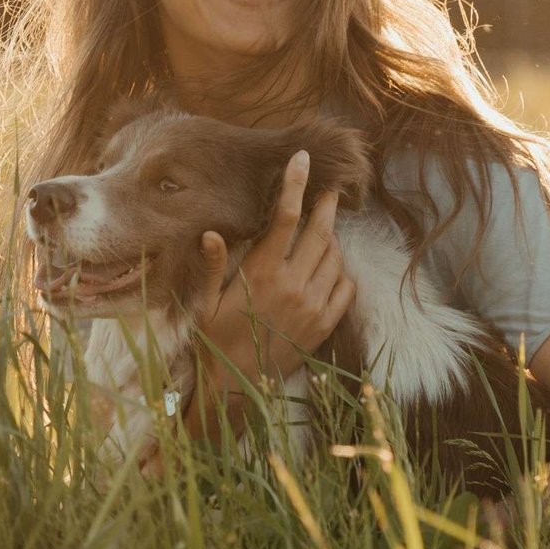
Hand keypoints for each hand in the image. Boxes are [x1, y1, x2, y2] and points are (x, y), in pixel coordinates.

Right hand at [194, 150, 356, 396]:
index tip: (304, 160)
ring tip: (322, 231)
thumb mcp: (204, 302)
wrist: (235, 388)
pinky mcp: (323, 326)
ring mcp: (312, 306)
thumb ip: (212, 265)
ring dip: (331, 239)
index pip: (285, 218)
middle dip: (326, 205)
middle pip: (319, 231)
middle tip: (330, 189)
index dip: (296, 185)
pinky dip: (341, 272)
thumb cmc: (214, 340)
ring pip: (334, 258)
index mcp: (260, 274)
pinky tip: (329, 268)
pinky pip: (345, 288)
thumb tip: (210, 233)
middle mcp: (292, 286)